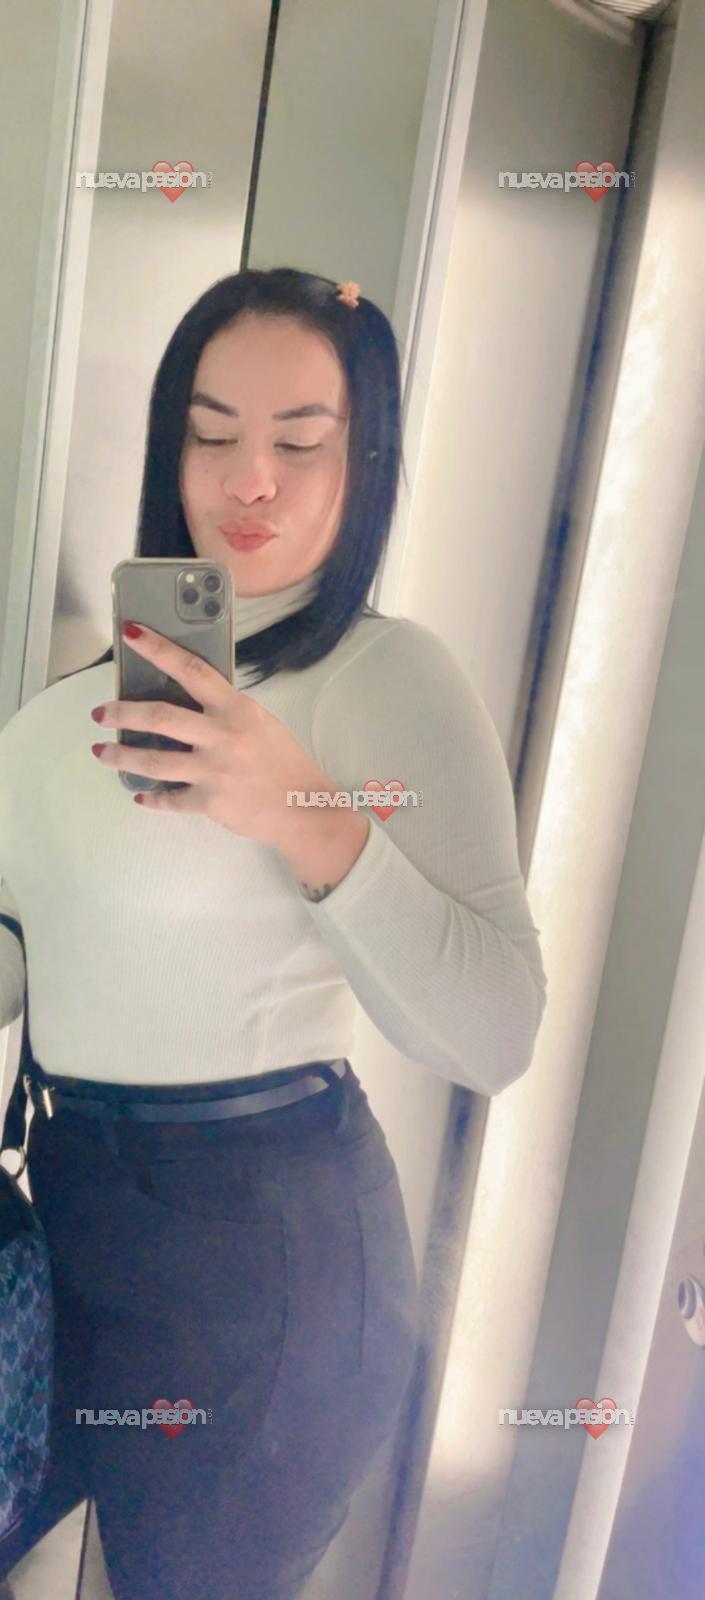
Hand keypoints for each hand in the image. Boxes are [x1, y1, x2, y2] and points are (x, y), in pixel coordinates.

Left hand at [90, 621, 340, 849]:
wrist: (304, 808)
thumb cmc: (284, 761)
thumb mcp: (259, 723)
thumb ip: (226, 711)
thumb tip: (187, 701)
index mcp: (236, 709)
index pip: (192, 670)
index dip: (158, 649)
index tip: (131, 634)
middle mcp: (222, 736)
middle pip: (160, 716)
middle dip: (122, 712)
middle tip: (101, 713)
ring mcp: (214, 770)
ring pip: (154, 761)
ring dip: (122, 755)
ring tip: (102, 751)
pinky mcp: (209, 802)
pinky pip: (171, 799)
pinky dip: (153, 798)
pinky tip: (141, 795)